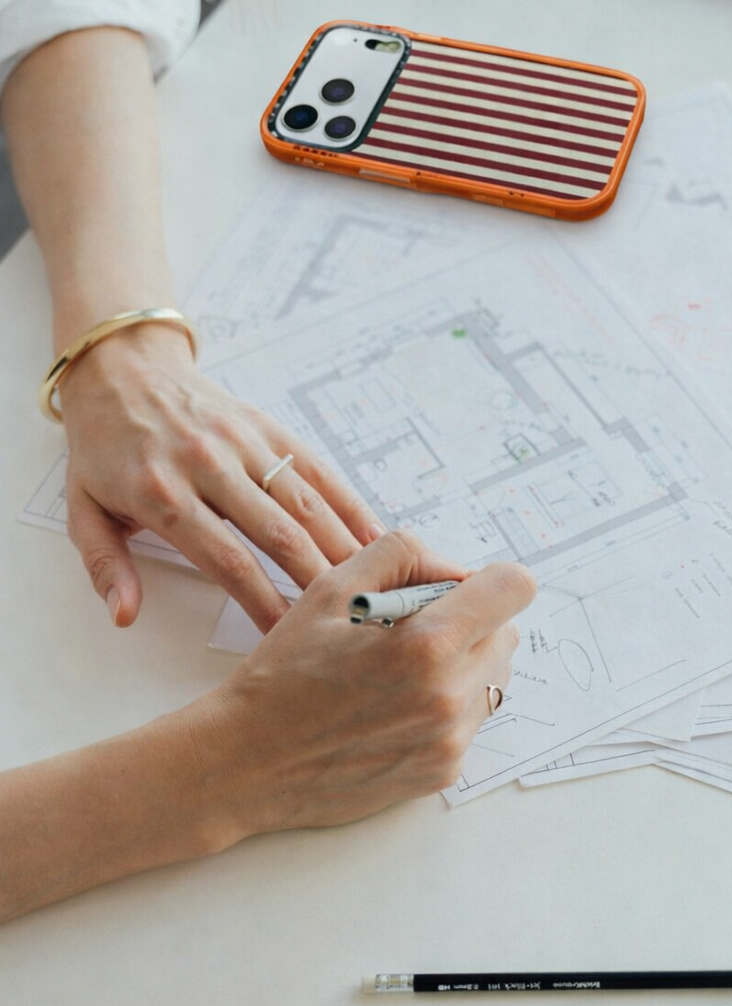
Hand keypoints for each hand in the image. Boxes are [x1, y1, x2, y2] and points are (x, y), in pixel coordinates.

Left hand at [58, 324, 385, 631]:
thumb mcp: (82, 508)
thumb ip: (106, 566)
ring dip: (341, 545)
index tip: (287, 634)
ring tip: (372, 582)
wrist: (122, 368)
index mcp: (162, 493)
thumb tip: (125, 616)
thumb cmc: (104, 446)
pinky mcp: (268, 426)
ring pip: (305, 502)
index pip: (226, 560)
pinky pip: (316, 468)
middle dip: (317, 581)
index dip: (263, 601)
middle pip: (278, 533)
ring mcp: (244, 442)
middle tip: (348, 617)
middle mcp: (209, 464)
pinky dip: (347, 502)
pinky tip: (372, 534)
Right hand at [184, 530, 536, 839]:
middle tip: (413, 629)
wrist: (248, 763)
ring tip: (403, 670)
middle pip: (507, 632)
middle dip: (472, 620)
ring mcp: (450, 738)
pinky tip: (396, 707)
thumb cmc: (285, 672)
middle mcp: (450, 695)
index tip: (458, 589)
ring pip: (495, 676)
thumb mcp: (332, 588)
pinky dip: (447, 704)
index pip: (516, 588)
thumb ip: (403, 556)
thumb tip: (457, 570)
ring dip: (464, 663)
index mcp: (427, 643)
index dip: (489, 579)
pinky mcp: (444, 770)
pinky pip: (473, 719)